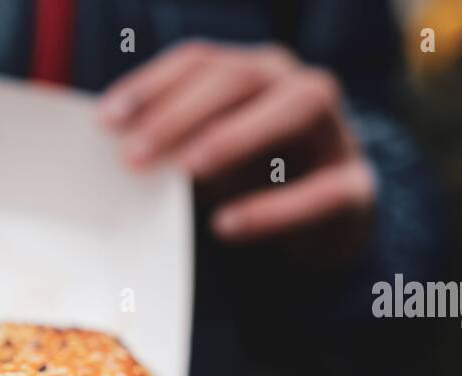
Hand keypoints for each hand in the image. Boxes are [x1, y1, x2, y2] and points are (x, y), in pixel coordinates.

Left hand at [100, 41, 375, 258]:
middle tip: (134, 156)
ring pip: (293, 109)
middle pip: (240, 78)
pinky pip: (320, 191)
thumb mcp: (211, 162)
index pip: (200, 62)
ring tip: (188, 171)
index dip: (151, 85)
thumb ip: (175, 151)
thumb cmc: (257, 179)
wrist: (333, 221)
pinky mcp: (356, 187)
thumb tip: (120, 160)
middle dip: (182, 114)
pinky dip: (273, 209)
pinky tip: (227, 227)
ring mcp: (335, 131)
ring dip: (235, 136)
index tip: (105, 120)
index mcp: (254, 73)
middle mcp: (297, 85)